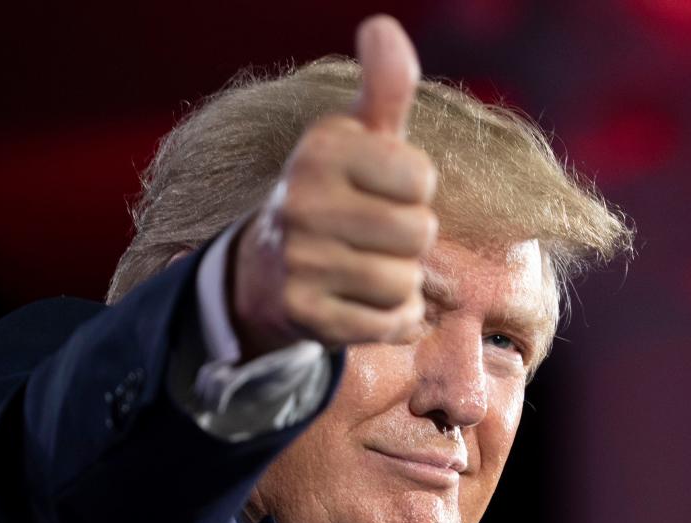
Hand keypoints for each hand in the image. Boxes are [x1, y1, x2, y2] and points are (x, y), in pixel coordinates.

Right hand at [229, 14, 437, 359]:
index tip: (381, 192)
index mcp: (320, 150)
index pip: (422, 178)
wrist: (268, 271)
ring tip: (367, 270)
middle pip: (419, 233)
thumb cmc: (335, 196)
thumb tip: (383, 26)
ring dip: (402, 284)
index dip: (414, 191)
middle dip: (410, 242)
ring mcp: (299, 262)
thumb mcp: (358, 140)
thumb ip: (384, 89)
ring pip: (405, 282)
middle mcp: (301, 202)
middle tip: (374, 238)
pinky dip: (393, 320)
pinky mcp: (305, 316)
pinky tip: (364, 304)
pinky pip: (390, 324)